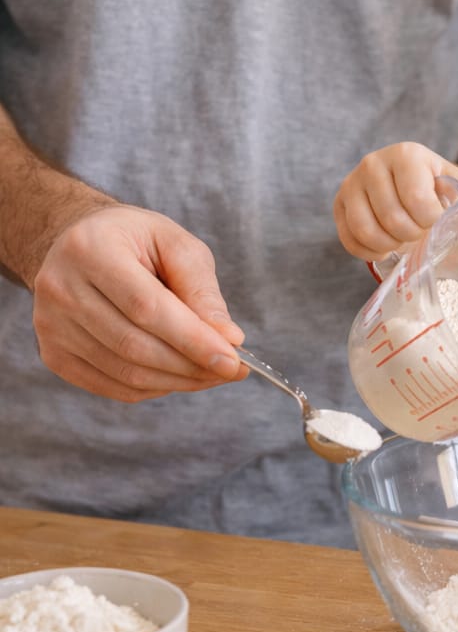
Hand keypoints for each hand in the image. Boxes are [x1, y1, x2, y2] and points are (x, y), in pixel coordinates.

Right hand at [32, 204, 245, 401]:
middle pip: (135, 346)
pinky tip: (176, 375)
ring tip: (209, 373)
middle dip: (191, 366)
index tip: (233, 360)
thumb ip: (201, 289)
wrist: (77, 244)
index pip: (146, 308)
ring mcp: (51, 325)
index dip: (193, 340)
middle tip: (230, 370)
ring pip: (126, 373)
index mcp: (90, 249)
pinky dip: (153, 388)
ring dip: (177, 381)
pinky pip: (112, 386)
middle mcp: (60, 288)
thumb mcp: (175, 244)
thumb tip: (228, 339)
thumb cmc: (134, 242)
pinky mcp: (53, 354)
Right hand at [334, 142, 457, 259]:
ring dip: (390, 245)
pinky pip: (350, 240)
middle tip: (420, 232)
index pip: (418, 200)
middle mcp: (373, 163)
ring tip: (402, 240)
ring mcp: (351, 183)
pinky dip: (369, 252)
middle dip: (412, 235)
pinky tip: (385, 247)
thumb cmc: (431, 184)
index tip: (436, 219)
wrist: (403, 177)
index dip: (431, 222)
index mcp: (406, 154)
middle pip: (393, 219)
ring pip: (366, 231)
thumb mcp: (455, 184)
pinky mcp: (338, 204)